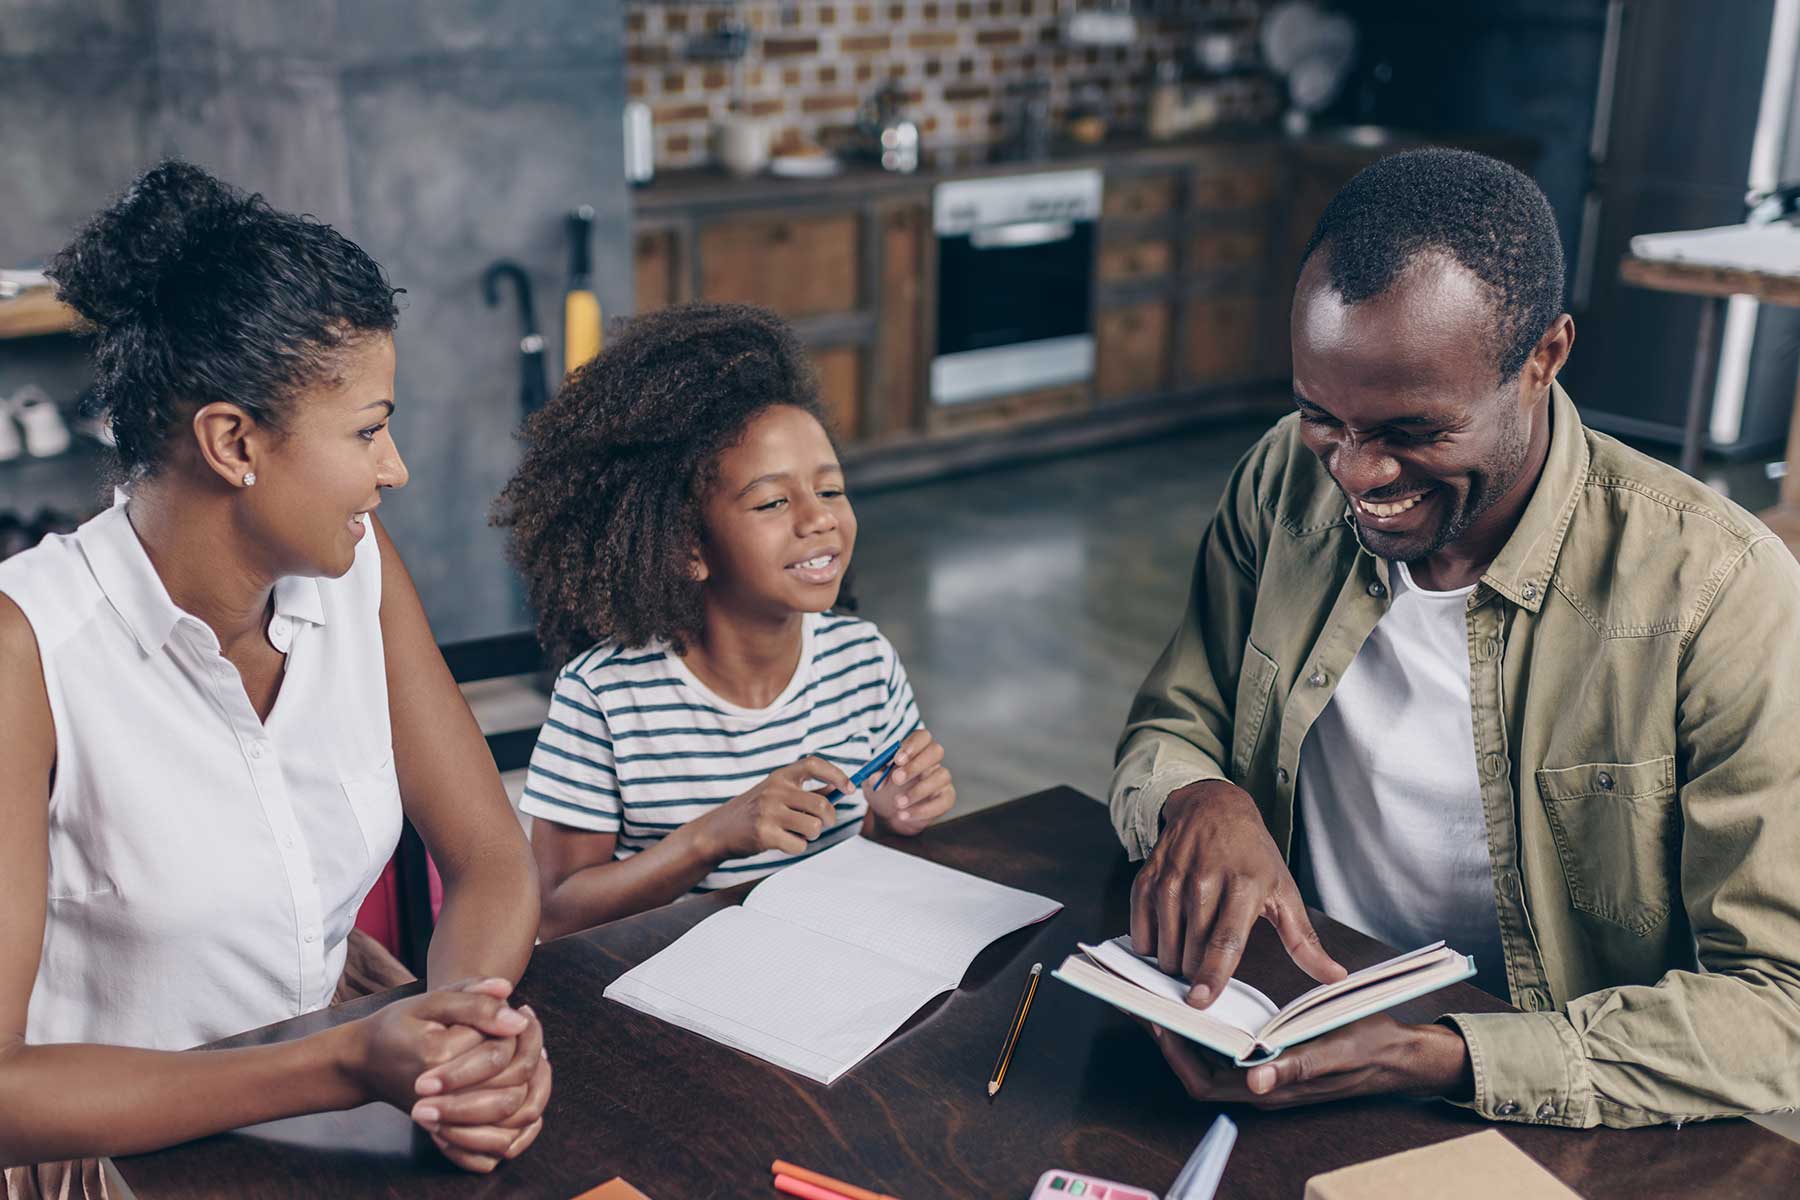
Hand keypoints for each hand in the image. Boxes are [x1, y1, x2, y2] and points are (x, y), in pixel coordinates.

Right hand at [341, 979, 528, 1114]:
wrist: (363, 1064)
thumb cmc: (397, 1026)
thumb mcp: (430, 1001)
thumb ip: (474, 1000)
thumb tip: (518, 1015)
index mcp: (438, 1054)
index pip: (500, 1044)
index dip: (517, 1026)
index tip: (523, 1009)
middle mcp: (443, 1092)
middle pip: (513, 1077)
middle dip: (530, 1052)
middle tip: (529, 1030)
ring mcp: (445, 1117)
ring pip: (512, 1109)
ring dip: (531, 1082)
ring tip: (528, 1054)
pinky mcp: (447, 1132)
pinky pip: (494, 1143)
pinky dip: (515, 1121)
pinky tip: (516, 1087)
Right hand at [696, 756, 850, 859]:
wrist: (720, 830)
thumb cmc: (755, 811)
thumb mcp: (777, 792)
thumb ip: (807, 789)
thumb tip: (839, 787)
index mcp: (780, 776)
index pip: (814, 764)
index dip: (837, 774)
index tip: (850, 788)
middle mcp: (775, 790)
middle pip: (822, 804)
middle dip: (829, 818)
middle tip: (823, 824)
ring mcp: (769, 812)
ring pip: (814, 827)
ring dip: (813, 834)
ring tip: (799, 833)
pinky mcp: (764, 834)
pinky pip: (800, 845)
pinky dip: (798, 847)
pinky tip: (784, 842)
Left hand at [867, 728, 954, 835]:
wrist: (889, 816)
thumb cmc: (883, 790)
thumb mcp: (872, 782)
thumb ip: (872, 775)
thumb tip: (876, 776)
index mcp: (915, 750)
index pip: (922, 737)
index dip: (912, 745)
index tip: (897, 759)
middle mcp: (931, 762)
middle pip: (936, 751)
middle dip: (916, 765)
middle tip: (896, 779)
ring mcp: (941, 779)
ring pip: (942, 776)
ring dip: (918, 791)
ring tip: (897, 803)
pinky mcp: (946, 799)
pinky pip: (943, 801)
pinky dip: (923, 810)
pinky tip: (905, 815)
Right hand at [1131, 779, 1344, 1005]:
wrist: (1214, 808)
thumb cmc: (1253, 855)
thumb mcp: (1285, 892)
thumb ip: (1305, 942)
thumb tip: (1334, 977)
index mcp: (1244, 885)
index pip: (1225, 940)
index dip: (1212, 973)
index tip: (1202, 999)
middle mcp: (1204, 880)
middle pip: (1191, 951)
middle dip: (1197, 971)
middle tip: (1208, 963)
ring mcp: (1172, 878)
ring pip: (1165, 947)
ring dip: (1175, 961)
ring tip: (1191, 946)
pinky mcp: (1148, 878)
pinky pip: (1140, 931)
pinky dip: (1152, 944)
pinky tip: (1168, 935)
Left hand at [1150, 1015, 1471, 1108]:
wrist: (1401, 1052)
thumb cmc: (1370, 1047)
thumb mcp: (1337, 1050)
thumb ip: (1298, 1067)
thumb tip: (1258, 1080)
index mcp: (1271, 1088)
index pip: (1206, 1082)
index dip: (1177, 1056)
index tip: (1158, 1022)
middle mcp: (1262, 1084)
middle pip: (1199, 1070)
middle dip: (1170, 1040)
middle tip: (1146, 1003)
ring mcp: (1266, 1072)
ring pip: (1211, 1059)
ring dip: (1187, 1033)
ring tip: (1164, 998)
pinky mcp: (1273, 1057)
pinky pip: (1229, 1047)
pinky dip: (1210, 1026)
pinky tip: (1202, 1001)